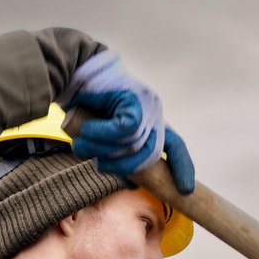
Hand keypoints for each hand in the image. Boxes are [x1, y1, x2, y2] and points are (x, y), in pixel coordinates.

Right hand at [63, 51, 194, 191]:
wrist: (73, 69)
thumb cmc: (83, 103)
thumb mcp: (104, 133)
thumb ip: (119, 151)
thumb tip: (131, 179)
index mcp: (151, 121)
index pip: (175, 146)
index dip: (181, 167)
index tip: (185, 189)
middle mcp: (154, 113)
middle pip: (150, 154)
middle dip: (122, 166)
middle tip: (98, 162)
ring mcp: (148, 106)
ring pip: (134, 144)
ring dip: (103, 149)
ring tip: (81, 142)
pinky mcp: (136, 100)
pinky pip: (126, 129)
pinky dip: (103, 134)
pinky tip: (87, 131)